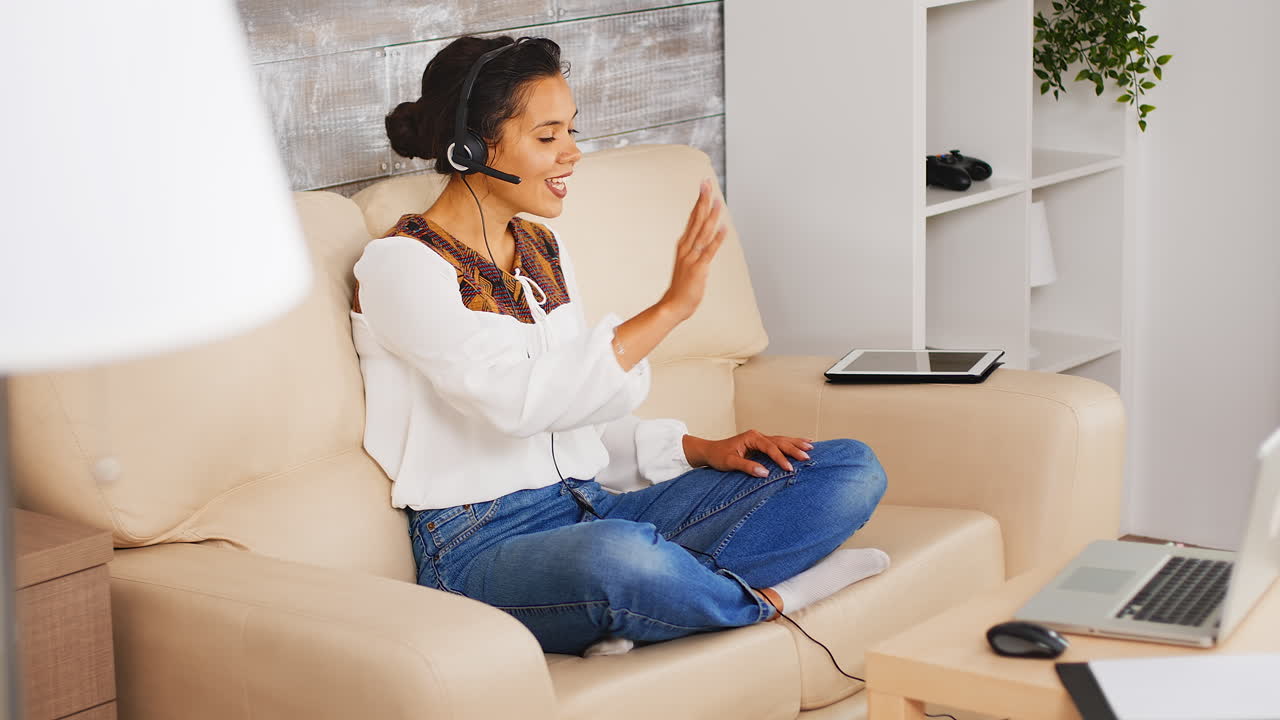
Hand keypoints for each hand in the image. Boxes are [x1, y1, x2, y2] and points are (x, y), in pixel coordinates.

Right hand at [659, 178, 726, 320]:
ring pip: (703, 232)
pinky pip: (709, 251)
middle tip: (706, 183)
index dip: (699, 201)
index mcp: (684, 245)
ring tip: (718, 201)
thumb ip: (695, 248)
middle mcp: (687, 248)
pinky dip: (717, 239)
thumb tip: (703, 237)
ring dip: (711, 216)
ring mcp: (692, 257)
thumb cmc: (682, 285)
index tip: (703, 186)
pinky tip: (723, 228)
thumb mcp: (688, 262)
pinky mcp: (699, 268)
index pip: (693, 218)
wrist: (673, 305)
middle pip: (696, 219)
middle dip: (703, 201)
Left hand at [688, 430, 813, 476]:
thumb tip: (764, 473)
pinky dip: (791, 443)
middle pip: (780, 441)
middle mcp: (758, 436)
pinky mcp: (761, 444)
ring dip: (796, 443)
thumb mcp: (729, 462)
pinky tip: (802, 443)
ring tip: (812, 446)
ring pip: (782, 440)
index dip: (780, 458)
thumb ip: (747, 466)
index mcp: (752, 437)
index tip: (789, 469)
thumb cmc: (718, 456)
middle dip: (794, 448)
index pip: (770, 448)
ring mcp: (760, 439)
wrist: (709, 451)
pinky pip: (779, 443)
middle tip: (808, 456)